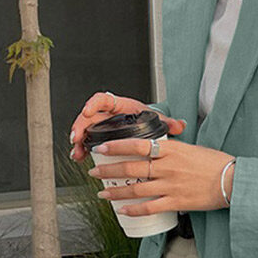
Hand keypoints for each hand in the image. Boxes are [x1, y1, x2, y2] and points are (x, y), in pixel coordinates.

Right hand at [69, 91, 185, 162]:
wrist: (148, 127)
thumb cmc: (150, 120)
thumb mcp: (158, 120)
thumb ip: (168, 123)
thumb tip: (180, 125)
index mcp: (121, 106)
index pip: (103, 99)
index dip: (93, 103)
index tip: (88, 111)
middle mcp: (108, 114)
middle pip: (89, 116)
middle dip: (80, 126)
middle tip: (77, 138)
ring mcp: (102, 126)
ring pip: (85, 130)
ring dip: (79, 142)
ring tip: (77, 153)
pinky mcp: (100, 138)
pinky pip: (87, 142)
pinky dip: (82, 150)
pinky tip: (80, 158)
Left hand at [89, 137, 235, 213]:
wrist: (233, 181)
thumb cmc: (217, 164)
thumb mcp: (192, 148)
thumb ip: (173, 148)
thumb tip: (157, 149)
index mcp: (172, 149)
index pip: (137, 144)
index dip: (116, 146)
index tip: (102, 147)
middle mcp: (168, 166)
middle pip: (130, 168)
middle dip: (108, 170)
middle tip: (94, 172)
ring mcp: (171, 185)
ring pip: (135, 189)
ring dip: (115, 192)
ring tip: (103, 193)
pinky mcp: (176, 202)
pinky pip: (149, 207)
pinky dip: (134, 209)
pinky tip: (123, 210)